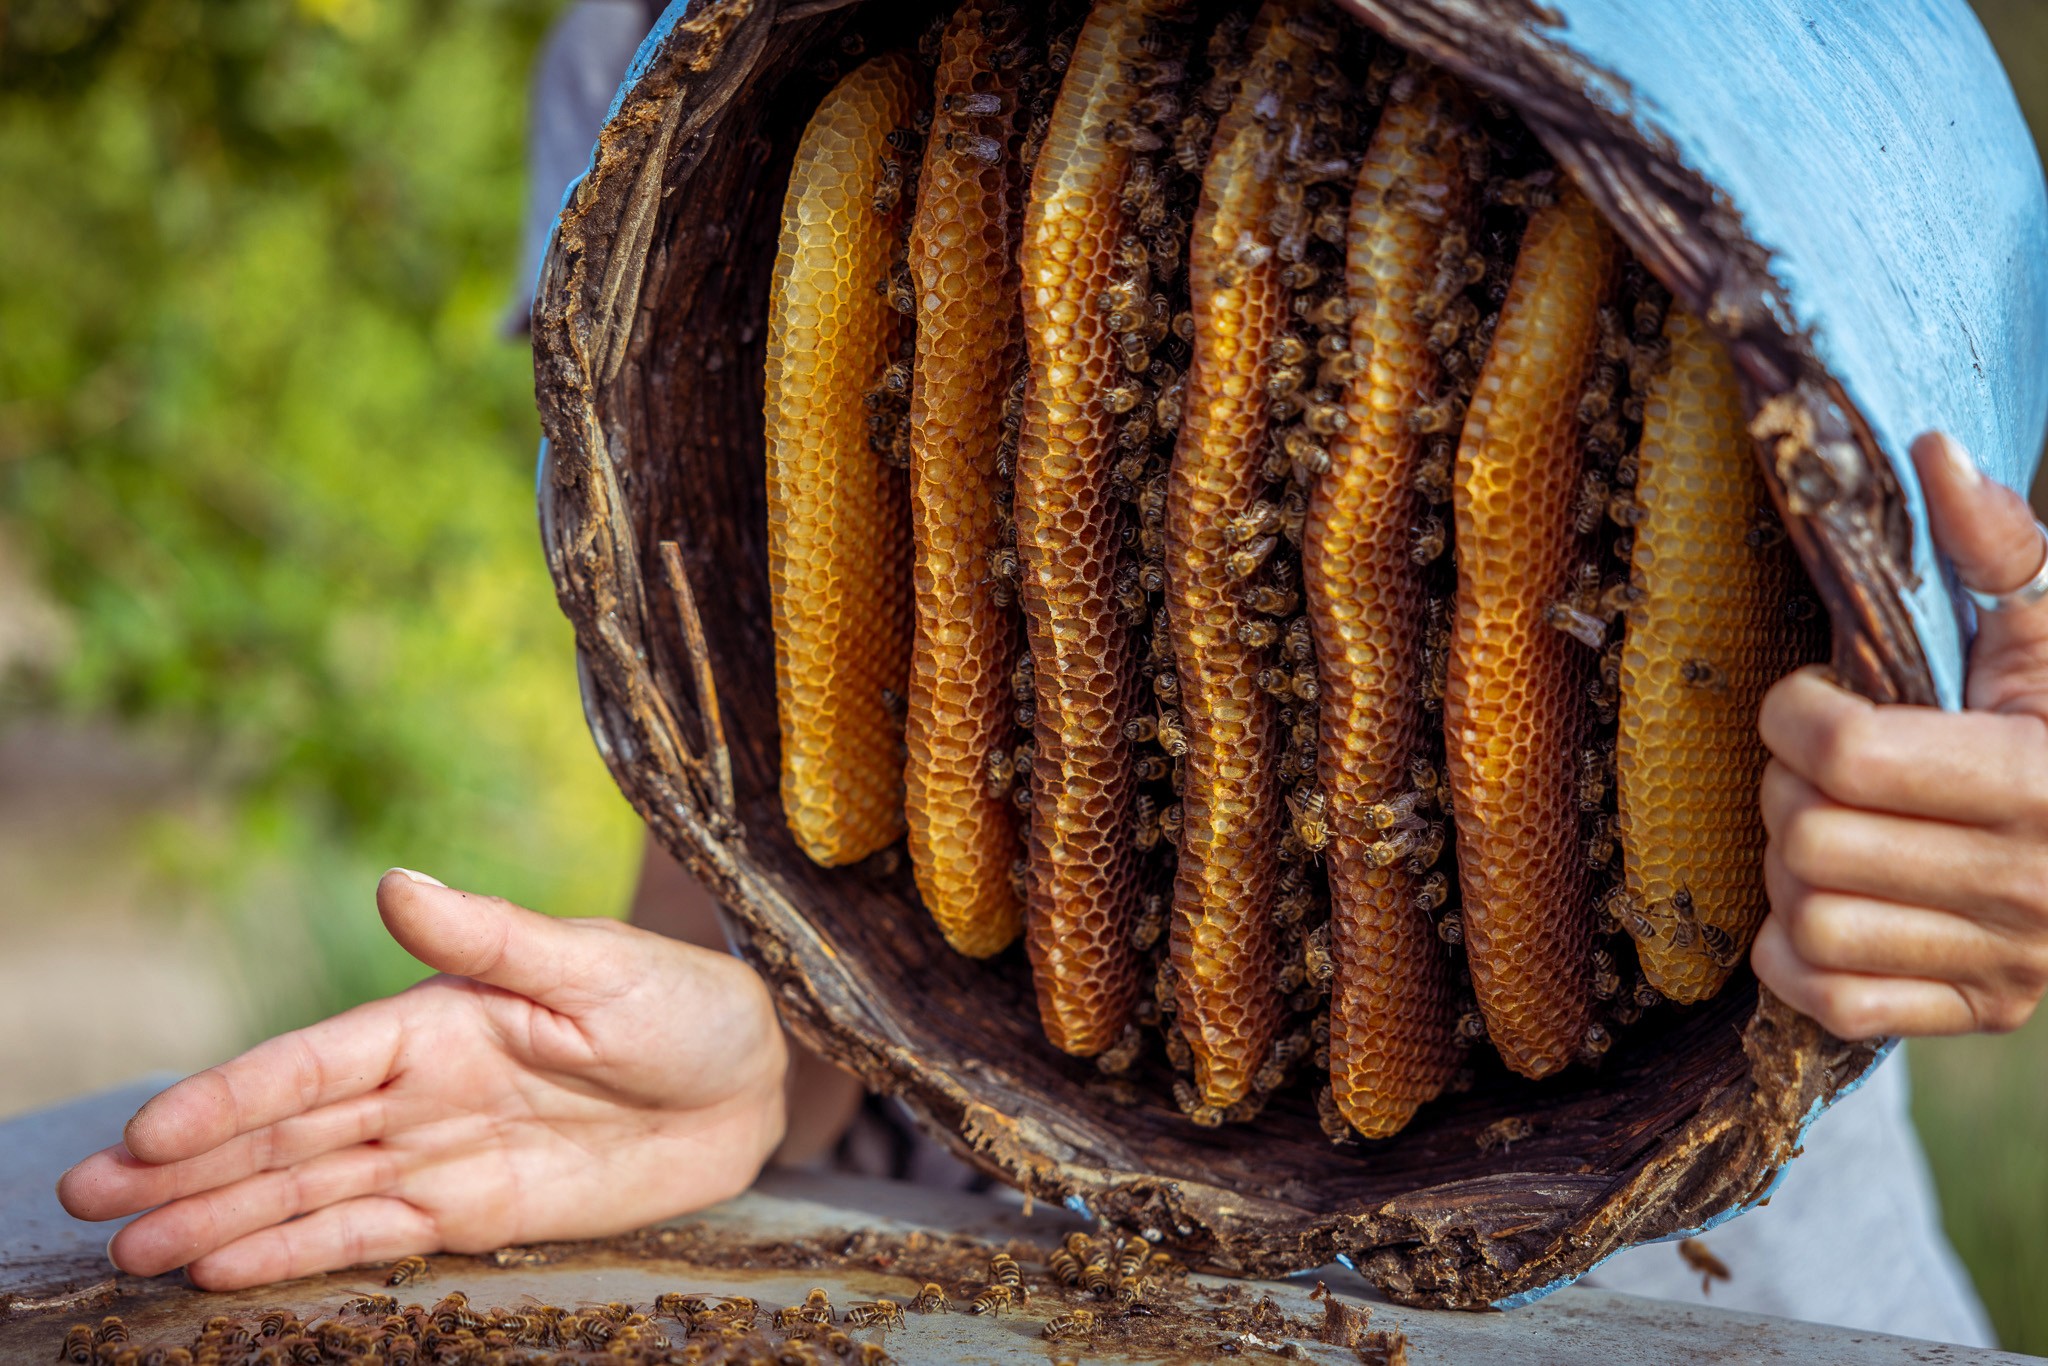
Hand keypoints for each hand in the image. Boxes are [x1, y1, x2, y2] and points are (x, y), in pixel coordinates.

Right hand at [56, 871, 788, 1288]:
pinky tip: (230, 1272)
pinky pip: (375, 1236)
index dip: (227, 1098)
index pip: (311, 1063)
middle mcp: (420, 1090)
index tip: (147, 1131)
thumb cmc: (678, 1002)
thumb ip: (493, 937)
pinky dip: (302, 1254)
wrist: (748, 1078)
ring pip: (310, 1193)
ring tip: (132, 1252)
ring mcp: (441, 1154)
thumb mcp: (593, 964)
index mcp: (437, 1019)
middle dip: (188, 1168)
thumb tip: (394, 880)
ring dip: (222, 1221)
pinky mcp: (477, 1211)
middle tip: (88, 1200)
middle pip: (284, 1136)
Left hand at [1752, 431, 2047, 1037]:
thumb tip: (1931, 449)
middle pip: (1809, 838)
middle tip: (1814, 768)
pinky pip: (1829, 1002)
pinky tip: (1824, 903)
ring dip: (1788, 874)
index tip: (1813, 699)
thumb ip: (1992, 545)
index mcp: (2042, 773)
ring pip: (1809, 921)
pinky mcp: (1981, 1011)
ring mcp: (2010, 959)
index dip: (1795, 714)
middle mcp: (2033, 882)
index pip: (1848, 755)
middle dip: (1784, 789)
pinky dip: (1796, 958)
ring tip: (1826, 832)